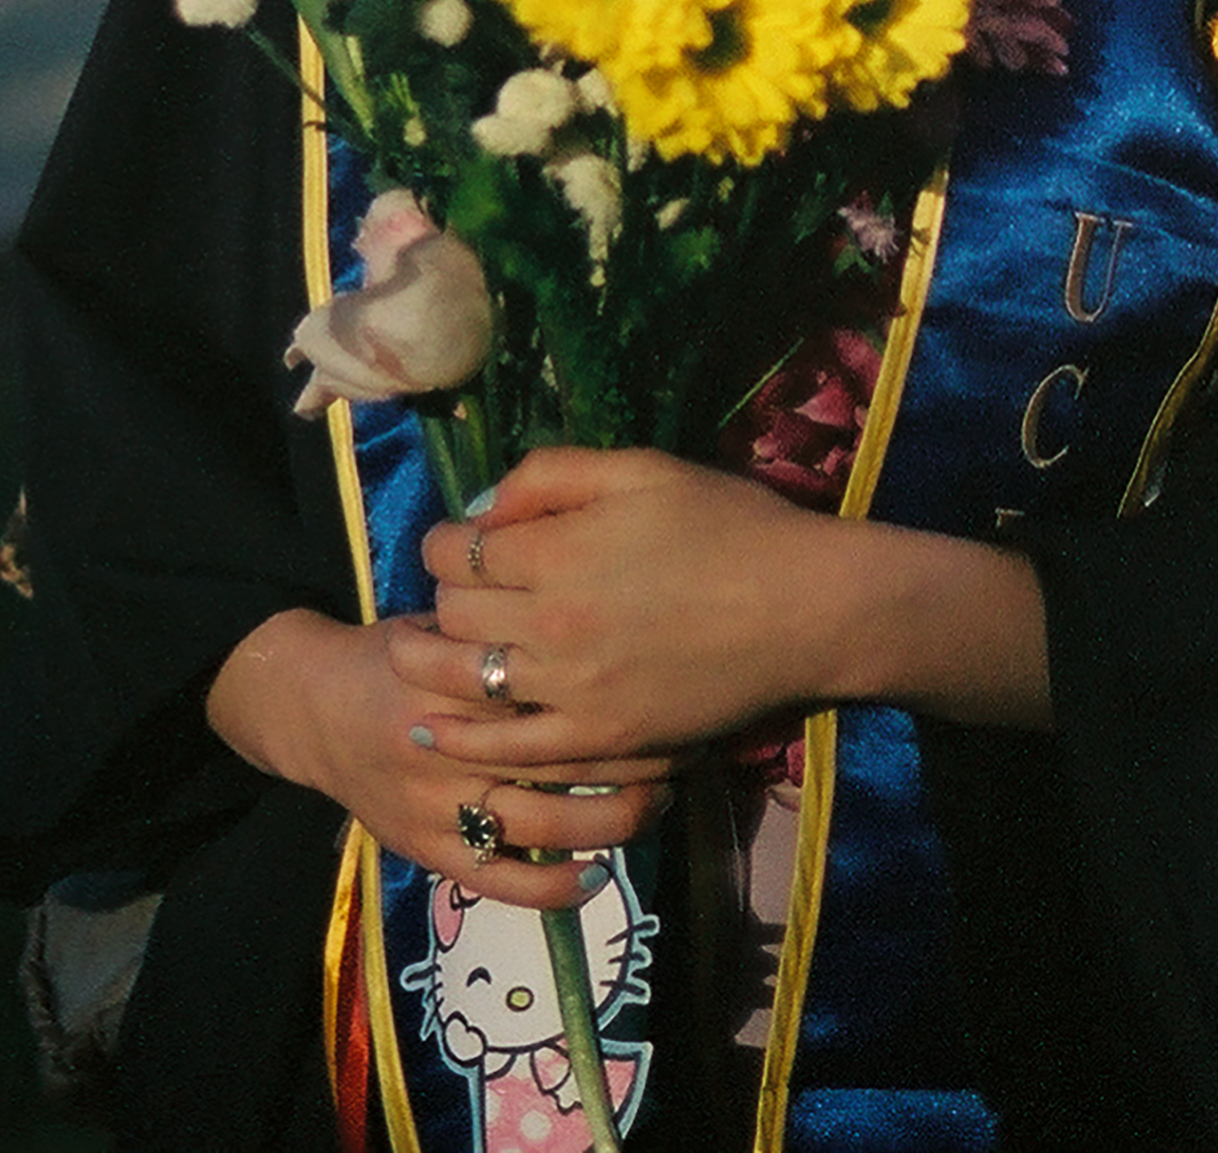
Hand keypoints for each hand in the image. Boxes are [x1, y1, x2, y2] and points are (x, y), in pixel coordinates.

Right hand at [207, 607, 671, 911]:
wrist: (310, 707)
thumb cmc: (400, 653)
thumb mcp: (448, 619)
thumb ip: (507, 626)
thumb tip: (608, 614)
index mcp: (456, 675)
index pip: (553, 690)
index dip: (622, 693)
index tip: (674, 686)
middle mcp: (448, 743)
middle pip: (563, 757)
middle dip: (637, 756)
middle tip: (689, 746)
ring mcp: (436, 803)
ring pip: (543, 822)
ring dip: (613, 819)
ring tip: (658, 802)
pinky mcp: (426, 850)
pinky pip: (499, 880)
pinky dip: (553, 885)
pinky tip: (599, 873)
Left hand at [409, 445, 1052, 761]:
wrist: (806, 608)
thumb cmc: (732, 527)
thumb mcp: (642, 468)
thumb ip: (553, 475)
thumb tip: (485, 506)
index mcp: (557, 550)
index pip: (456, 549)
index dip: (445, 543)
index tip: (458, 544)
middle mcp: (549, 622)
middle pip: (453, 612)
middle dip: (440, 597)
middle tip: (453, 594)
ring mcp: (571, 688)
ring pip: (462, 681)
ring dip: (426, 665)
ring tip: (410, 656)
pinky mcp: (599, 738)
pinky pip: (511, 748)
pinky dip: (462, 738)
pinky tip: (434, 730)